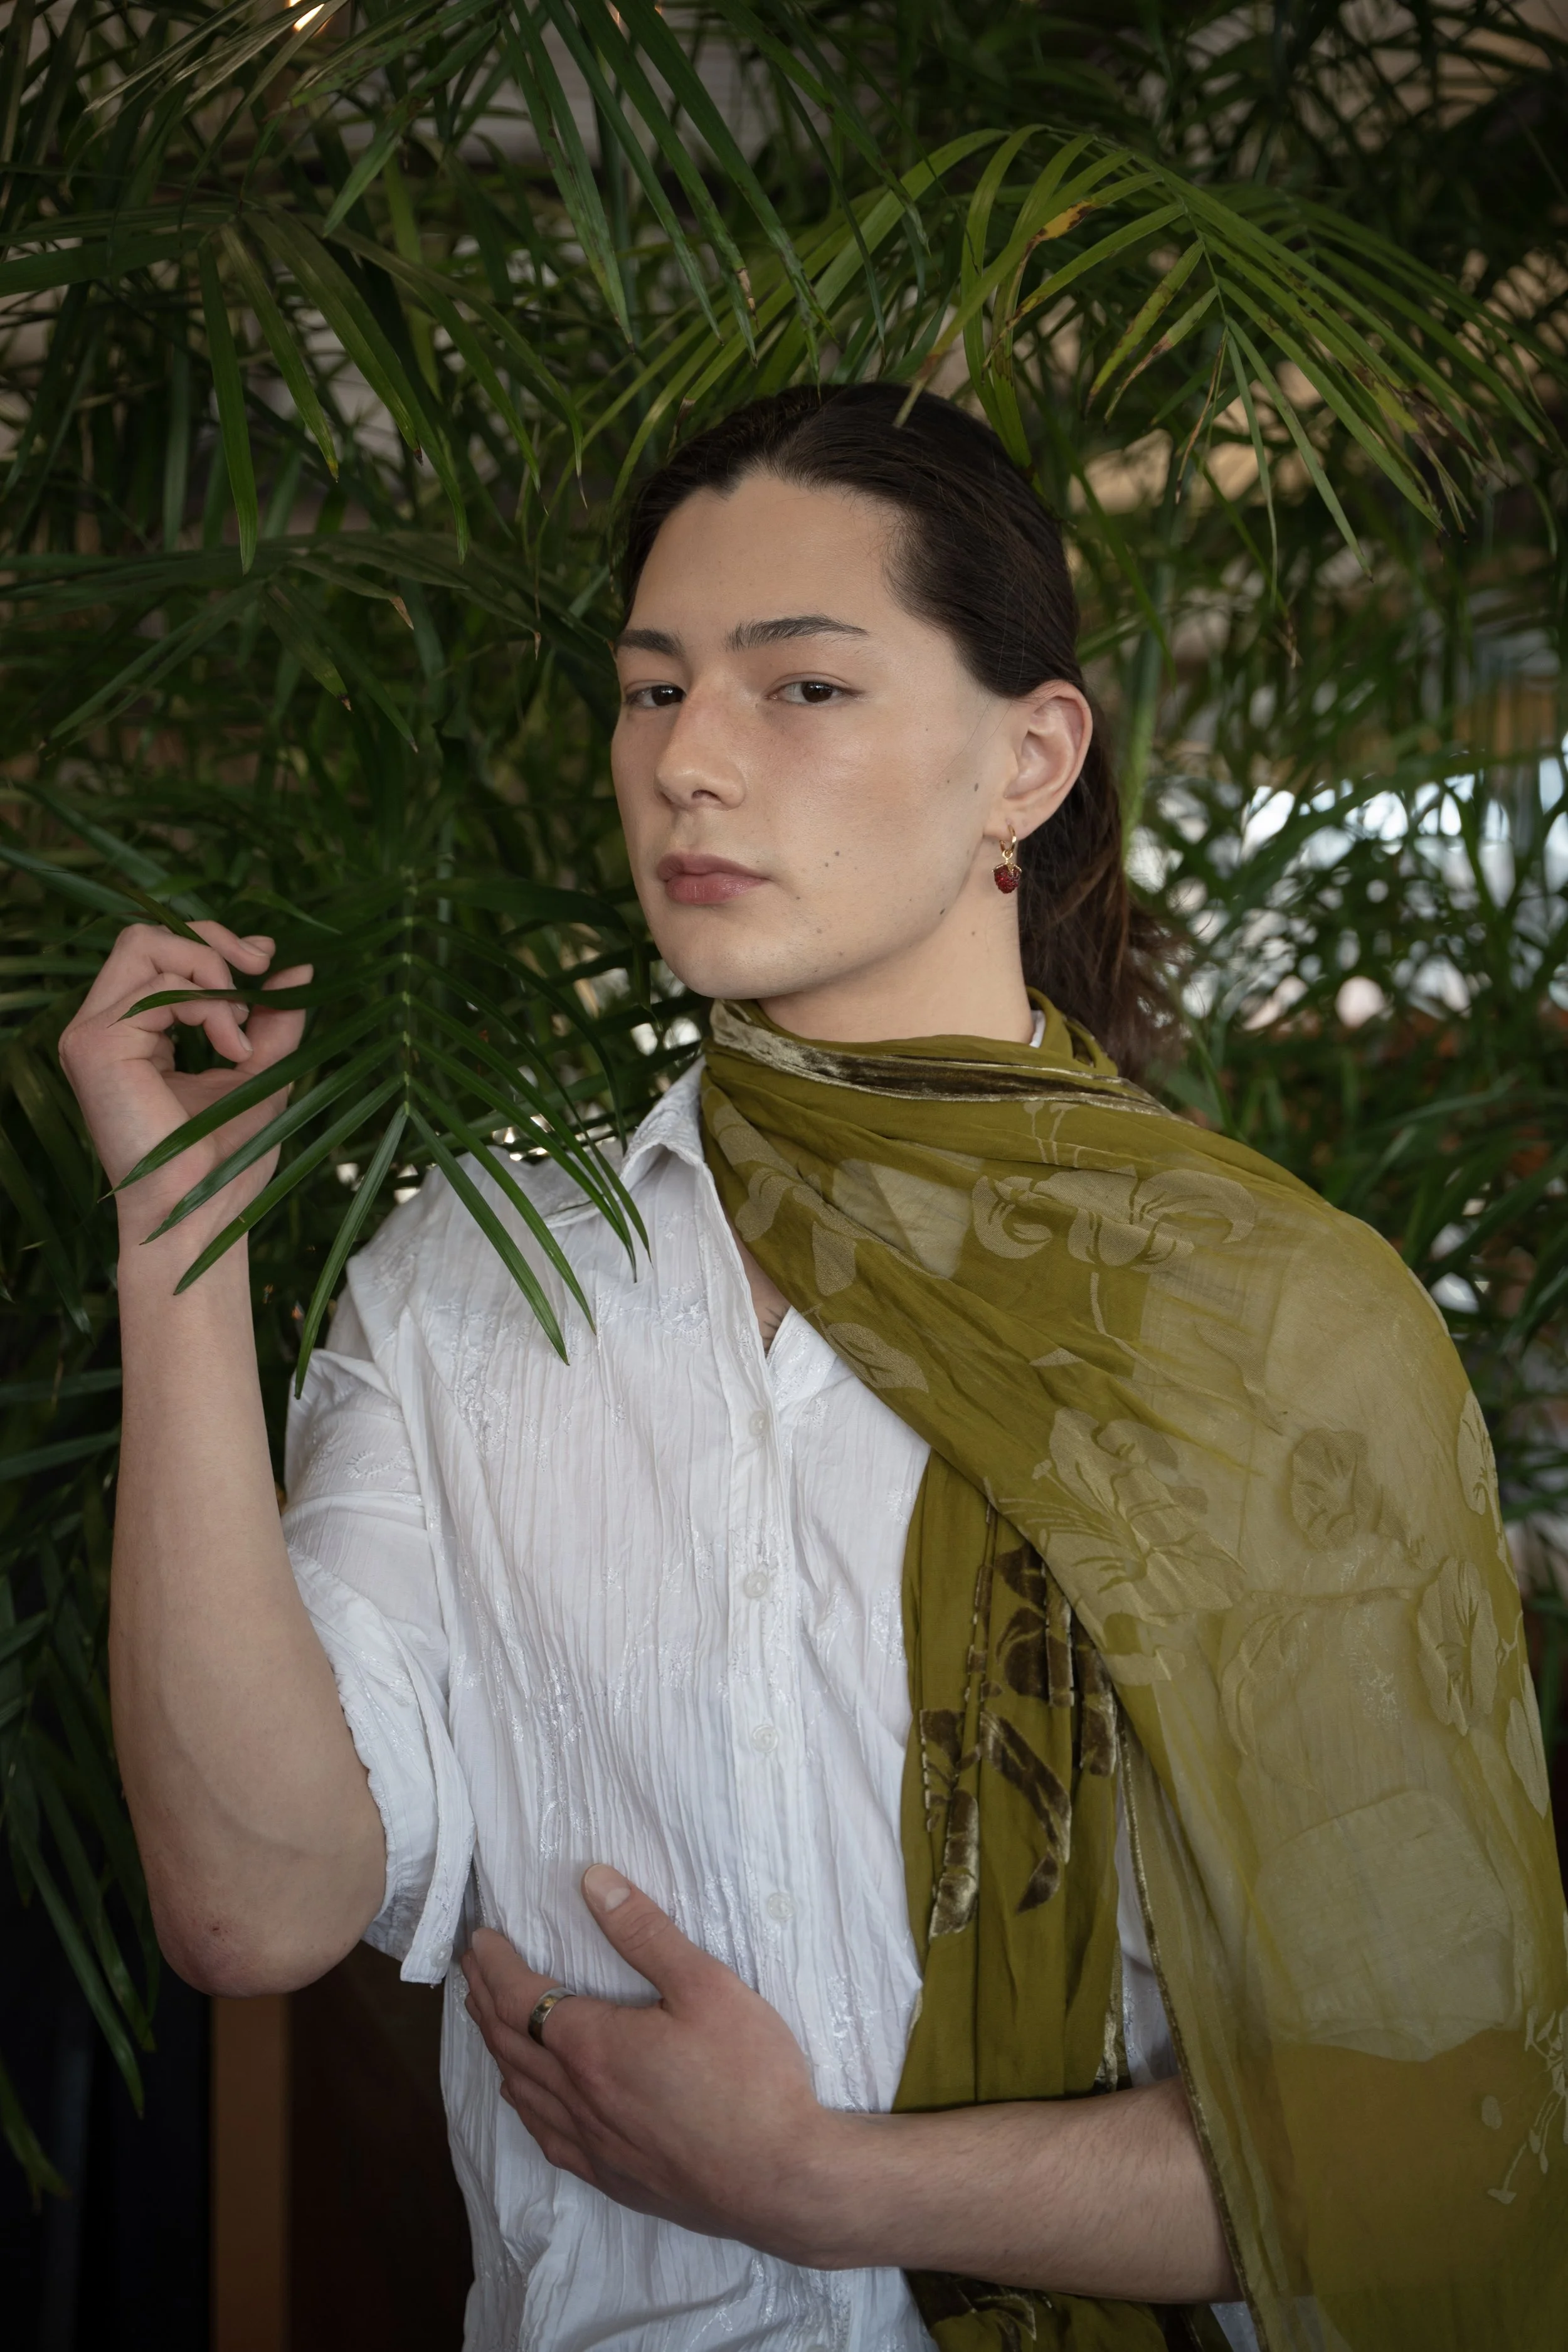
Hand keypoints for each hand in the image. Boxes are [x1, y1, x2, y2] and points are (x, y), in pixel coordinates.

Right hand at [58, 921, 311, 1255]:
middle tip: (261, 969)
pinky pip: (156, 987)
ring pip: (145, 947)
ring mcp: (92, 1035)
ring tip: (241, 1034)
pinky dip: (207, 1006)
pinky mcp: (95, 1046)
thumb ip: (273, 1019)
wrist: (202, 1211)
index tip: (268, 963)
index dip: (214, 945)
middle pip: (145, 936)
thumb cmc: (225, 1160)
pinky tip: (232, 1049)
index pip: (160, 954)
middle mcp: (105, 1029)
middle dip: (212, 941)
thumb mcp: (260, 1072)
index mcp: (134, 1034)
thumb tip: (299, 965)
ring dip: (212, 973)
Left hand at [460, 1868, 847, 2263]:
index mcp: (592, 2046)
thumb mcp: (706, 1986)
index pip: (520, 1998)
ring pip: (522, 2092)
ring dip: (497, 2049)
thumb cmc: (750, 2077)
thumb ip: (645, 1932)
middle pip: (509, 2042)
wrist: (782, 2179)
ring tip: (488, 2021)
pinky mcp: (613, 2177)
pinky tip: (528, 2099)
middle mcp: (578, 2097)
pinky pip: (546, 2135)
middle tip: (471, 1967)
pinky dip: (524, 2104)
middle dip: (484, 1998)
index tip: (479, 1939)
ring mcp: (592, 2144)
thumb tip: (593, 1881)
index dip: (494, 1965)